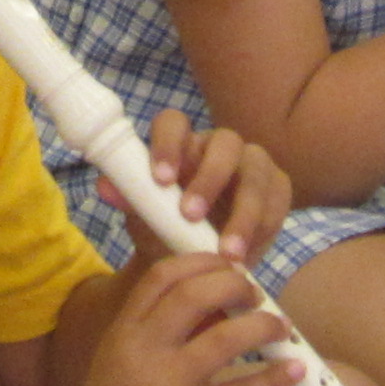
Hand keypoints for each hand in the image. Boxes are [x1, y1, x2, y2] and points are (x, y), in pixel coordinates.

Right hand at [46, 251, 300, 385]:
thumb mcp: (125, 367)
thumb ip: (163, 336)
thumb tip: (220, 309)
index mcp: (123, 333)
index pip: (163, 275)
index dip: (203, 261)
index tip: (231, 263)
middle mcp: (140, 351)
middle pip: (195, 293)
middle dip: (236, 285)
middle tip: (257, 294)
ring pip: (224, 338)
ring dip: (263, 326)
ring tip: (281, 327)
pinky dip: (273, 378)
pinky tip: (294, 372)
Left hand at [135, 109, 292, 266]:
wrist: (196, 261)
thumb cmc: (166, 230)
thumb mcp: (145, 219)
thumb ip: (129, 199)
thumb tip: (105, 187)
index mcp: (182, 144)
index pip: (174, 123)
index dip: (168, 145)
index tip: (159, 180)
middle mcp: (219, 147)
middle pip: (225, 142)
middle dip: (209, 178)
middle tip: (190, 216)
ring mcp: (253, 165)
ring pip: (256, 172)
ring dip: (244, 213)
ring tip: (227, 253)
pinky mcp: (277, 190)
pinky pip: (279, 200)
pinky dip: (263, 227)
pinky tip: (249, 253)